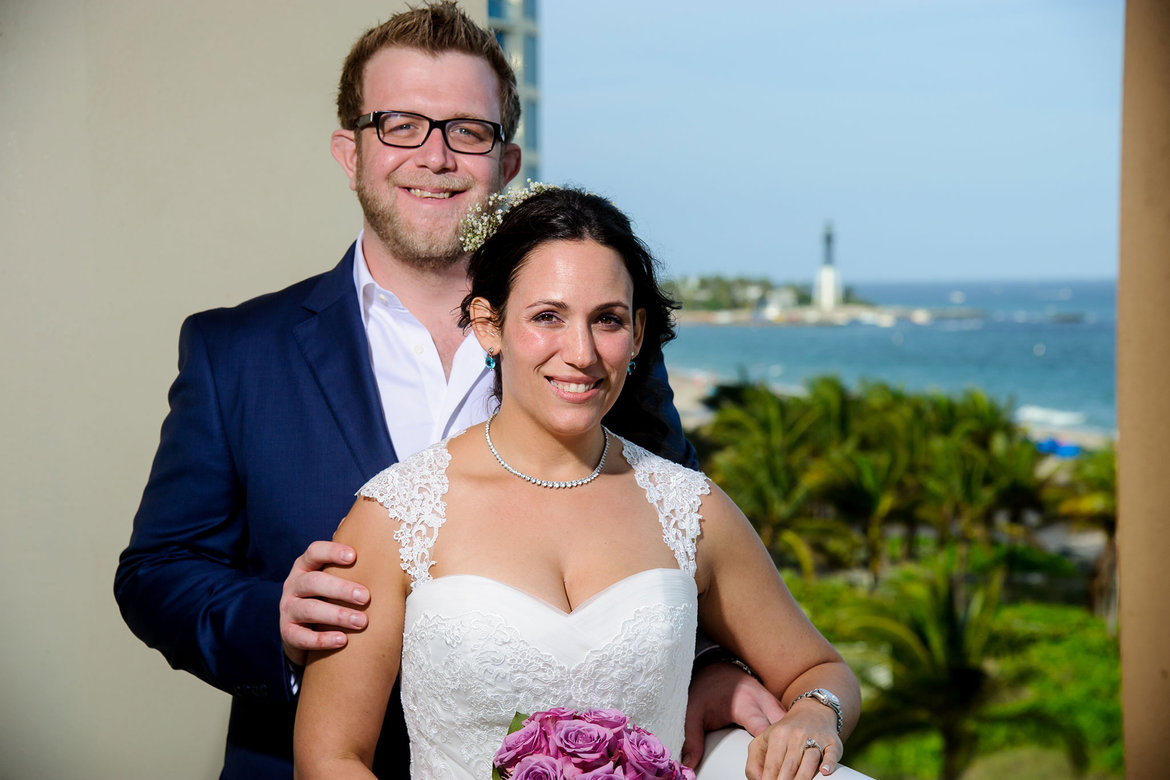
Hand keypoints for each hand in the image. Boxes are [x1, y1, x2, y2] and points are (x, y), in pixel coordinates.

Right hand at [279, 541, 369, 665]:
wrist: (304, 628)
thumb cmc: (327, 593)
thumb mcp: (333, 572)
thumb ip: (344, 552)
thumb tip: (354, 518)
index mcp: (306, 566)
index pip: (314, 552)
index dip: (332, 552)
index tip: (354, 556)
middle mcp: (293, 584)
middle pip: (313, 582)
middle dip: (340, 588)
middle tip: (365, 596)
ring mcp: (287, 608)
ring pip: (308, 609)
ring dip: (336, 615)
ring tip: (362, 622)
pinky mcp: (287, 633)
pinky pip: (301, 637)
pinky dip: (322, 639)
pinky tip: (342, 641)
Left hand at [681, 661, 785, 767]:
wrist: (715, 665)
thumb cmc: (706, 689)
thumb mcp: (694, 712)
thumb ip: (692, 738)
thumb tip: (688, 764)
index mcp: (746, 704)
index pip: (765, 731)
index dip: (768, 752)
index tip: (765, 771)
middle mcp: (764, 701)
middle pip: (784, 729)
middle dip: (784, 748)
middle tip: (778, 771)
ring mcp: (772, 701)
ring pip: (789, 724)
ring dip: (788, 742)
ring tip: (785, 764)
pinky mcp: (775, 704)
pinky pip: (788, 721)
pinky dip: (789, 735)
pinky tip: (787, 750)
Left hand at [745, 699, 841, 779]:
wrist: (812, 712)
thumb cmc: (785, 732)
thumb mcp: (764, 741)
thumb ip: (754, 762)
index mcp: (777, 735)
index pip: (772, 765)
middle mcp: (796, 735)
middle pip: (790, 766)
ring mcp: (816, 738)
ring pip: (809, 761)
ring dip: (803, 777)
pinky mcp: (832, 742)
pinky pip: (832, 754)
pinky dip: (829, 763)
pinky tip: (824, 771)